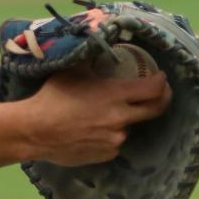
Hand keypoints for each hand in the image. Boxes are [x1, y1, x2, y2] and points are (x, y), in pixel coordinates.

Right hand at [18, 69, 172, 166]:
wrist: (35, 131)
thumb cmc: (53, 97)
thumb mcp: (72, 71)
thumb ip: (92, 59)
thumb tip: (99, 44)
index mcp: (115, 95)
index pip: (153, 88)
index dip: (162, 82)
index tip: (161, 77)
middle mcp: (121, 118)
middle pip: (156, 109)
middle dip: (163, 99)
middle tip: (161, 92)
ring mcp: (115, 139)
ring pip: (129, 126)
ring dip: (125, 118)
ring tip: (106, 113)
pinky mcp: (107, 154)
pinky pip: (115, 142)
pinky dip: (110, 134)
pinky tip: (93, 129)